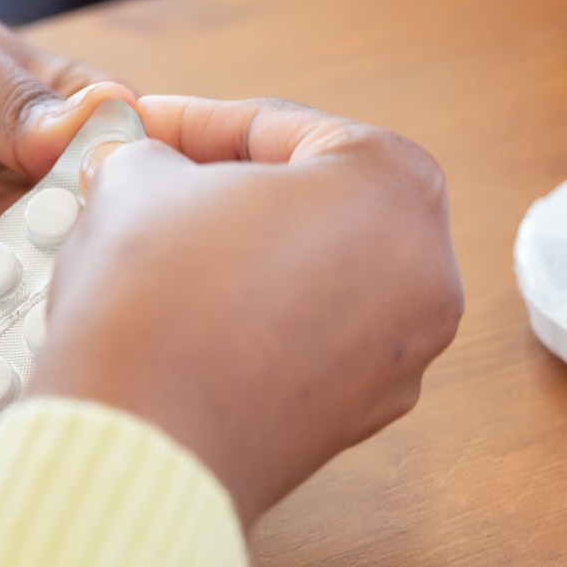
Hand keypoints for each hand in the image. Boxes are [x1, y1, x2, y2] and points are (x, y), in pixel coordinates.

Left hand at [0, 0, 127, 302]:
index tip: (167, 203)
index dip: (151, 179)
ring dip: (36, 295)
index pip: (127, 149)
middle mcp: (29, 180)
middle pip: (87, 230)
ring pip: (29, 278)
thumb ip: (15, 106)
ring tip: (48, 310)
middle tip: (111, 277)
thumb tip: (88, 132)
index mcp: (56, 112)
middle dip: (97, 255)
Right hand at [29, 97, 464, 529]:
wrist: (141, 445)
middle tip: (154, 183)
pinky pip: (307, 342)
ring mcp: (402, 353)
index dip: (191, 122)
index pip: (281, 128)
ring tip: (159, 248)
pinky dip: (255, 322)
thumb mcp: (139, 179)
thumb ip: (154, 155)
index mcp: (398, 185)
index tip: (140, 127)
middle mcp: (427, 271)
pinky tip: (186, 317)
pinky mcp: (360, 416)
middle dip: (227, 190)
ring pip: (313, 276)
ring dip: (241, 256)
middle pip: (313, 202)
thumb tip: (146, 167)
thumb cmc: (157, 299)